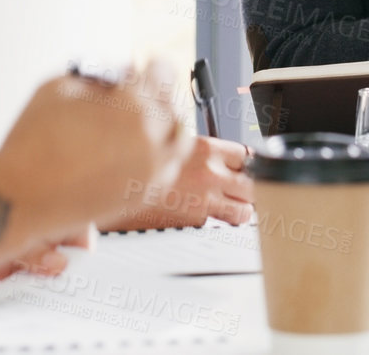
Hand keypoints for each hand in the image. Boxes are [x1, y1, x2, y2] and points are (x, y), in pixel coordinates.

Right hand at [0, 63, 191, 272]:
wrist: (18, 198)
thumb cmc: (32, 144)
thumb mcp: (61, 86)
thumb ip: (101, 75)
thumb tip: (125, 73)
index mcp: (132, 107)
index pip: (163, 74)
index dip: (154, 64)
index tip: (149, 63)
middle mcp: (150, 141)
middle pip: (175, 106)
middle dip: (161, 92)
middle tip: (147, 87)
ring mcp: (150, 173)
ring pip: (179, 141)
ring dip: (168, 123)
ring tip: (148, 117)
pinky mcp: (142, 197)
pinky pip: (168, 169)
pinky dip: (162, 153)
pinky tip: (142, 146)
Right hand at [101, 135, 253, 229]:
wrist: (115, 189)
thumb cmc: (137, 163)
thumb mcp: (170, 144)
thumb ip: (195, 149)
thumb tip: (214, 156)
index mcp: (205, 147)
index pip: (247, 155)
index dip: (248, 163)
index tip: (246, 168)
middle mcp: (210, 173)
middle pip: (254, 184)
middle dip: (250, 189)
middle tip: (243, 192)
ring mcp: (205, 199)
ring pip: (244, 210)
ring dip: (240, 210)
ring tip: (231, 208)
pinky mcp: (195, 221)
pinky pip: (219, 225)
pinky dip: (217, 223)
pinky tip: (207, 218)